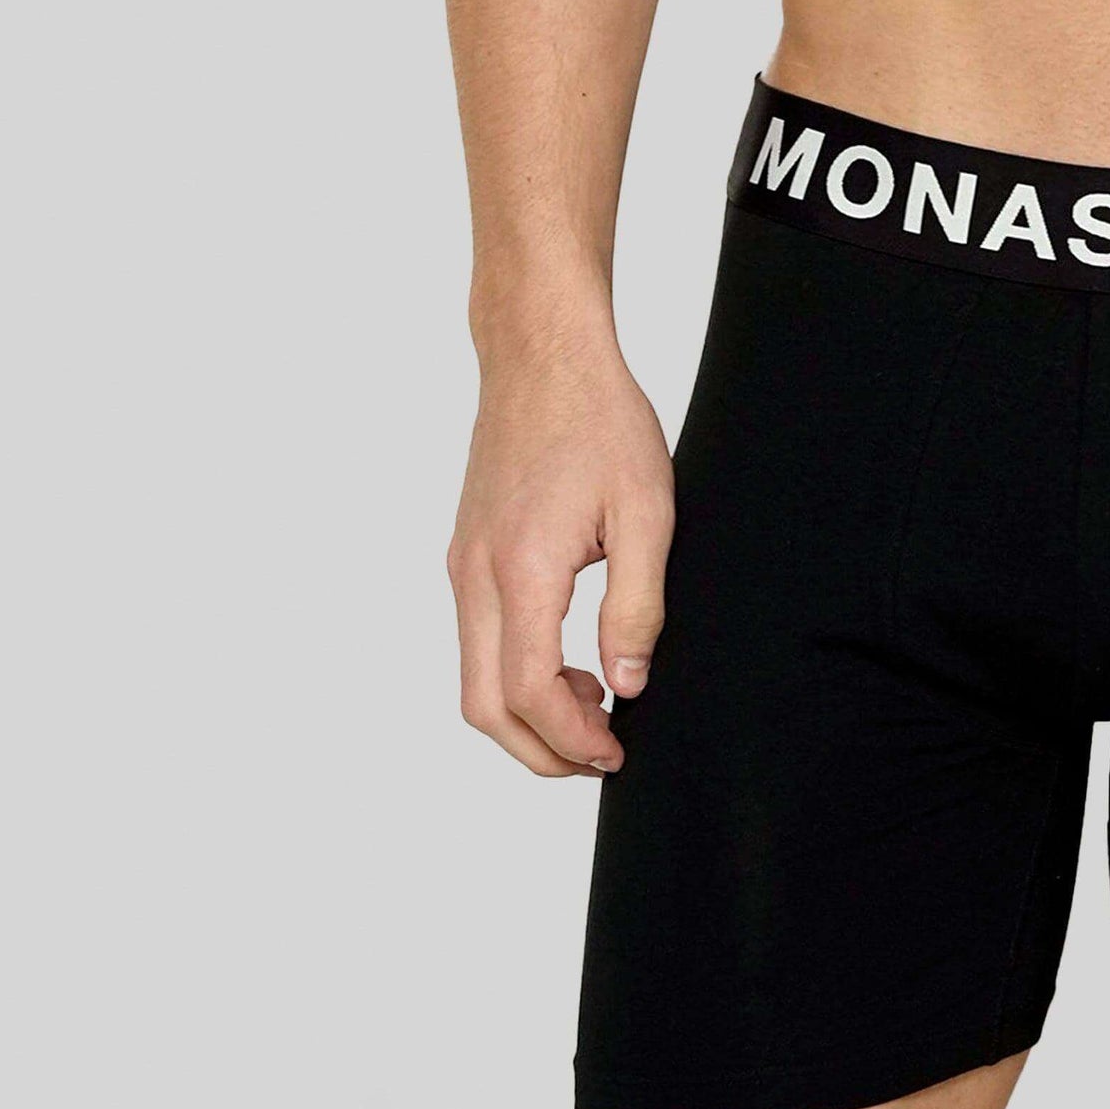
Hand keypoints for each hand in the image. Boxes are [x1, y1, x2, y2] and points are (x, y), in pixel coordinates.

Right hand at [446, 334, 673, 775]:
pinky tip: (570, 655)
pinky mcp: (466, 552)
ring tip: (596, 700)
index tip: (616, 752)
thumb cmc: (599, 419)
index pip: (529, 693)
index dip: (572, 740)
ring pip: (473, 678)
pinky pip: (478, 638)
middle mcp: (475, 575)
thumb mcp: (647, 511)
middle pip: (484, 706)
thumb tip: (628, 682)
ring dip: (527, 712)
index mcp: (521, 570)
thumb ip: (637, 605)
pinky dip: (514, 671)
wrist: (542, 355)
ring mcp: (462, 564)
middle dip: (539, 750)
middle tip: (602, 753)